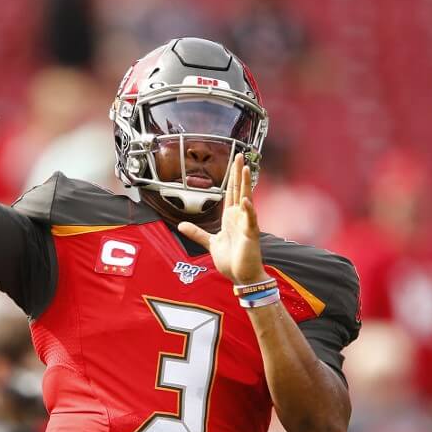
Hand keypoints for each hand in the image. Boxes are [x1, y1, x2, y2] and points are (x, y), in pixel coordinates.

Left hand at [178, 153, 267, 284]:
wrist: (241, 276)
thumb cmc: (231, 260)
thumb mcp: (210, 243)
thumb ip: (197, 233)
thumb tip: (181, 224)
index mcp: (230, 217)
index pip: (232, 192)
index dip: (232, 177)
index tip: (234, 161)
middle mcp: (239, 217)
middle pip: (239, 189)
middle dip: (239, 173)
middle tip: (240, 155)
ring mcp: (246, 224)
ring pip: (247, 199)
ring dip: (245, 184)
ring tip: (245, 168)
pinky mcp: (250, 235)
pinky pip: (250, 220)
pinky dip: (248, 210)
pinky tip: (245, 200)